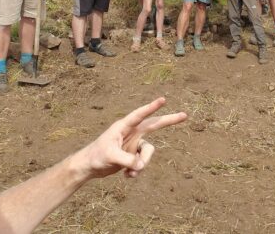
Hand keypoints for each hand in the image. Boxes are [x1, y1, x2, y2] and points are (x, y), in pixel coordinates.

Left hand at [69, 97, 186, 179]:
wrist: (89, 167)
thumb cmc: (96, 156)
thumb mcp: (111, 157)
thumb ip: (128, 160)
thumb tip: (142, 164)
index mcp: (123, 127)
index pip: (140, 115)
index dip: (151, 108)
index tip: (163, 100)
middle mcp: (131, 133)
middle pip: (154, 125)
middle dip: (169, 120)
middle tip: (185, 115)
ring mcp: (133, 144)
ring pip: (148, 153)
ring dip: (142, 165)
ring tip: (129, 173)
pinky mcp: (134, 155)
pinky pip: (143, 163)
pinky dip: (136, 171)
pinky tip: (126, 176)